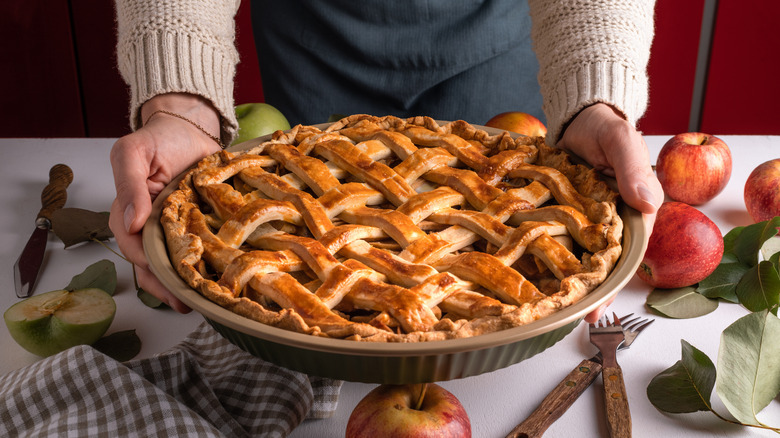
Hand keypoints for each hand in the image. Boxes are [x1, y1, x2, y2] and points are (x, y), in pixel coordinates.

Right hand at [109, 93, 222, 312]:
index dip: (147, 265)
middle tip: (186, 303)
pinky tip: (216, 279)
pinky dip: (204, 266)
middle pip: (152, 264)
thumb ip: (128, 184)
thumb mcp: (133, 153)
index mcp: (128, 212)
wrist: (190, 127)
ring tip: (202, 301)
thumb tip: (129, 223)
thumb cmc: (159, 139)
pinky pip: (197, 249)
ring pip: (174, 262)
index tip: (167, 279)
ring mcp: (173, 228)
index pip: (132, 247)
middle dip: (167, 286)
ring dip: (185, 283)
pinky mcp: (196, 226)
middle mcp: (148, 226)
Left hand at [558, 103, 663, 322]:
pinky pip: (547, 233)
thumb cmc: (605, 128)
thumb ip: (632, 169)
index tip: (599, 309)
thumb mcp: (621, 142)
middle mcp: (604, 221)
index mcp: (628, 211)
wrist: (578, 115)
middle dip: (586, 292)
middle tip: (571, 319)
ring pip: (571, 254)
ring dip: (561, 278)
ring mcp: (577, 218)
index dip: (612, 284)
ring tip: (546, 307)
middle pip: (597, 263)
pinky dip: (538, 251)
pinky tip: (524, 272)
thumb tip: (648, 204)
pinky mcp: (554, 210)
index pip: (624, 255)